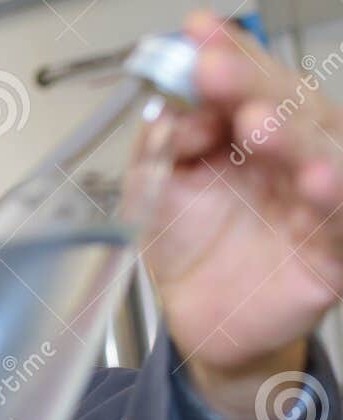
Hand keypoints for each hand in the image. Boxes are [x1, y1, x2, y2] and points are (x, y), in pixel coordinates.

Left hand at [144, 12, 342, 413]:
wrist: (197, 322)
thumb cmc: (187, 249)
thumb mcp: (156, 190)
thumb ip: (161, 145)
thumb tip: (172, 105)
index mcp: (251, 134)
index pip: (249, 82)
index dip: (228, 55)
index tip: (197, 34)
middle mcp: (292, 157)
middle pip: (289, 107)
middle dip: (251, 85)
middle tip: (214, 70)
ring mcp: (316, 200)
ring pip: (323, 154)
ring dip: (292, 135)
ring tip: (256, 121)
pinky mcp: (333, 249)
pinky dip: (334, 196)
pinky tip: (315, 181)